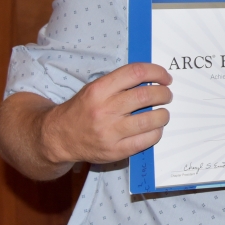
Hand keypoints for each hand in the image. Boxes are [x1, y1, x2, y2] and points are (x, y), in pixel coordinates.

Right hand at [41, 63, 172, 165]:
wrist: (57, 137)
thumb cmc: (83, 109)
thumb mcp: (95, 89)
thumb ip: (120, 83)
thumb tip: (154, 79)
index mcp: (99, 89)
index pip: (136, 73)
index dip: (157, 72)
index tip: (165, 78)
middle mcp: (104, 109)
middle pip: (146, 96)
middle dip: (164, 94)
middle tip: (167, 95)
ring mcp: (109, 132)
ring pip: (149, 119)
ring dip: (163, 114)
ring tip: (163, 113)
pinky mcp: (114, 151)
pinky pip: (145, 140)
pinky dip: (156, 132)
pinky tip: (155, 129)